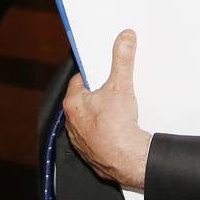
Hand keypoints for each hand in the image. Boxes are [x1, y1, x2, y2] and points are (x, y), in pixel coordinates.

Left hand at [63, 29, 151, 189]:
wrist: (128, 160)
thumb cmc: (117, 127)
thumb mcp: (121, 85)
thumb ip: (122, 59)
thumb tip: (124, 39)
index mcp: (73, 103)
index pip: (79, 80)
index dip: (93, 74)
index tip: (103, 72)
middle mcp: (72, 123)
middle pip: (85, 100)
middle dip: (99, 94)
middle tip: (114, 90)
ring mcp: (80, 140)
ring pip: (89, 120)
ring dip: (101, 114)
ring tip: (118, 111)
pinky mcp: (90, 154)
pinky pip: (95, 138)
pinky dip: (105, 133)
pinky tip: (118, 130)